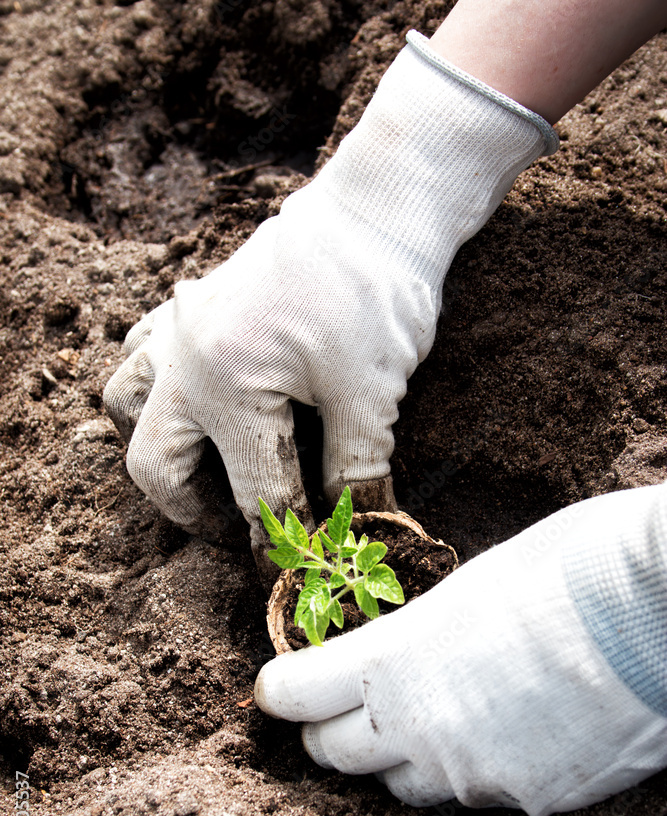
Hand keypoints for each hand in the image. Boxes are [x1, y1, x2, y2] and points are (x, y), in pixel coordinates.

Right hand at [104, 32, 554, 583]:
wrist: (382, 206)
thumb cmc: (378, 294)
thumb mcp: (371, 397)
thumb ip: (354, 474)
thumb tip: (353, 535)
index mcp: (225, 384)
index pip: (254, 492)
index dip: (284, 539)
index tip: (305, 566)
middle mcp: (183, 357)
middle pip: (156, 466)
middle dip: (197, 512)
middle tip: (245, 528)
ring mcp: (179, 324)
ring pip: (129, 402)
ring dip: (162, 448)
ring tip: (212, 470)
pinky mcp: (192, 303)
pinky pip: (144, 352)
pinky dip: (158, 386)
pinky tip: (202, 403)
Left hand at [255, 486, 666, 815]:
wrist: (660, 612)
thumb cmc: (573, 567)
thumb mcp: (476, 582)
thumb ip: (425, 632)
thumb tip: (411, 646)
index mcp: (395, 658)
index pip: (298, 696)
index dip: (283, 692)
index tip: (279, 688)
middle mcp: (419, 727)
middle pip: (336, 756)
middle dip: (331, 731)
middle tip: (345, 709)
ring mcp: (473, 773)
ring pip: (403, 789)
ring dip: (399, 760)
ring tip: (429, 724)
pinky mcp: (529, 802)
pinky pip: (476, 799)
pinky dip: (474, 775)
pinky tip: (507, 737)